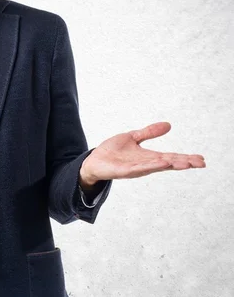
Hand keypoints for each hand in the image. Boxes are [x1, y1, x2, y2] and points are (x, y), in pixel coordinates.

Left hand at [80, 121, 205, 184]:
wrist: (94, 160)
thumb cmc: (113, 152)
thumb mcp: (133, 137)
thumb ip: (149, 132)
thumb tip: (168, 125)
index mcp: (148, 157)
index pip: (171, 157)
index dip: (185, 158)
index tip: (201, 159)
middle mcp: (145, 164)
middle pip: (168, 163)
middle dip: (184, 163)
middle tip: (201, 163)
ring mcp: (135, 169)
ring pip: (155, 167)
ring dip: (170, 164)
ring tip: (184, 163)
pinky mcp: (124, 171)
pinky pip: (139, 169)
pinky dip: (150, 166)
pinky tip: (161, 163)